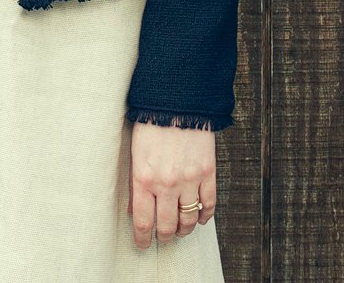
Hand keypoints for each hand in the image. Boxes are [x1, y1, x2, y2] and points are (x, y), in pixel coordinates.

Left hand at [126, 120, 215, 250]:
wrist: (177, 99)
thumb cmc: (151, 122)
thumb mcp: (134, 151)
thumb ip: (134, 182)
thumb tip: (135, 209)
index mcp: (143, 177)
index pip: (143, 222)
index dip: (142, 239)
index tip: (142, 244)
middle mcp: (166, 183)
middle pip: (166, 226)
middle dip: (163, 236)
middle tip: (161, 237)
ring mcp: (189, 179)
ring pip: (189, 220)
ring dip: (184, 229)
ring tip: (179, 229)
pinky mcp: (208, 172)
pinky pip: (209, 205)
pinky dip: (205, 216)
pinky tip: (200, 218)